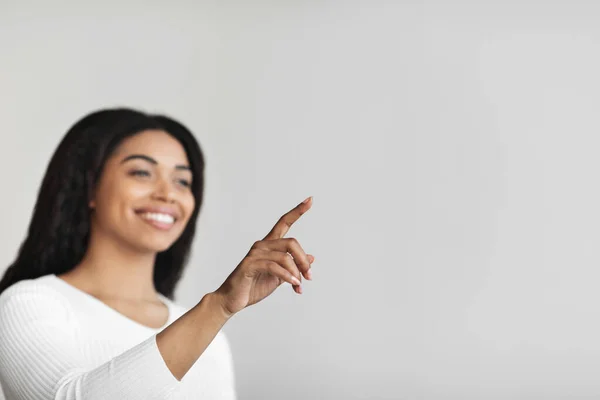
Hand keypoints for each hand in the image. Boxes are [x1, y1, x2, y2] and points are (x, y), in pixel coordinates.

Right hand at [214, 197, 314, 316]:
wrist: (232, 301)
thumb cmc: (253, 287)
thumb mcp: (279, 276)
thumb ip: (293, 266)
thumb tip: (311, 257)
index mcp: (269, 245)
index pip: (284, 222)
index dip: (297, 211)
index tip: (310, 199)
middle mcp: (262, 245)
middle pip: (291, 242)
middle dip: (303, 260)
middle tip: (308, 277)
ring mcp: (255, 254)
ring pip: (285, 256)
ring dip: (296, 273)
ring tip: (298, 286)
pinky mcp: (250, 264)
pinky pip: (274, 267)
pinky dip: (287, 276)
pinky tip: (293, 285)